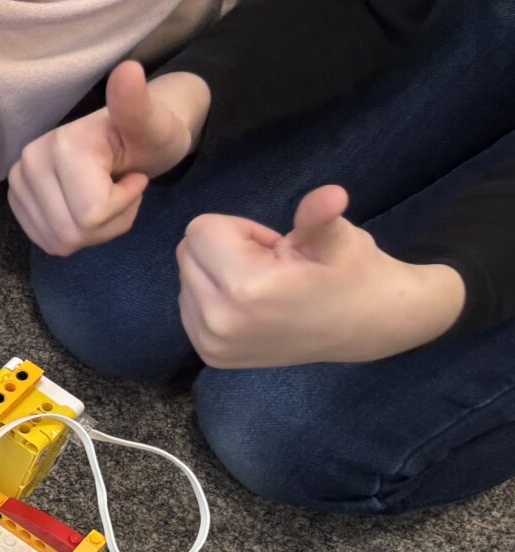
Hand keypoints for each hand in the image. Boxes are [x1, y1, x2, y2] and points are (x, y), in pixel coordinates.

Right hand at [9, 63, 209, 255]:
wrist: (130, 135)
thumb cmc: (149, 133)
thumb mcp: (153, 123)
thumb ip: (137, 103)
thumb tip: (129, 70)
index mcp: (60, 146)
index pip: (91, 216)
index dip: (123, 207)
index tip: (136, 179)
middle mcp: (28, 162)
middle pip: (70, 234)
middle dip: (108, 223)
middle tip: (124, 192)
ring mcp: (18, 182)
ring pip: (58, 242)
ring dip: (93, 231)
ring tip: (108, 198)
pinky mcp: (16, 198)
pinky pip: (47, 241)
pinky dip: (75, 233)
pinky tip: (87, 207)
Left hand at [177, 185, 467, 368]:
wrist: (365, 327)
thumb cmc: (352, 274)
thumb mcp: (339, 238)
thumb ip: (319, 215)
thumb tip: (331, 195)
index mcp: (247, 288)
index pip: (201, 229)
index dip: (241, 229)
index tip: (274, 247)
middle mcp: (219, 320)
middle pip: (188, 252)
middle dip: (225, 248)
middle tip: (271, 265)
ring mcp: (211, 343)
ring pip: (186, 278)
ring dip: (218, 272)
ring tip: (264, 287)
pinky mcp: (210, 356)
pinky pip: (188, 306)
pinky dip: (212, 296)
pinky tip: (252, 305)